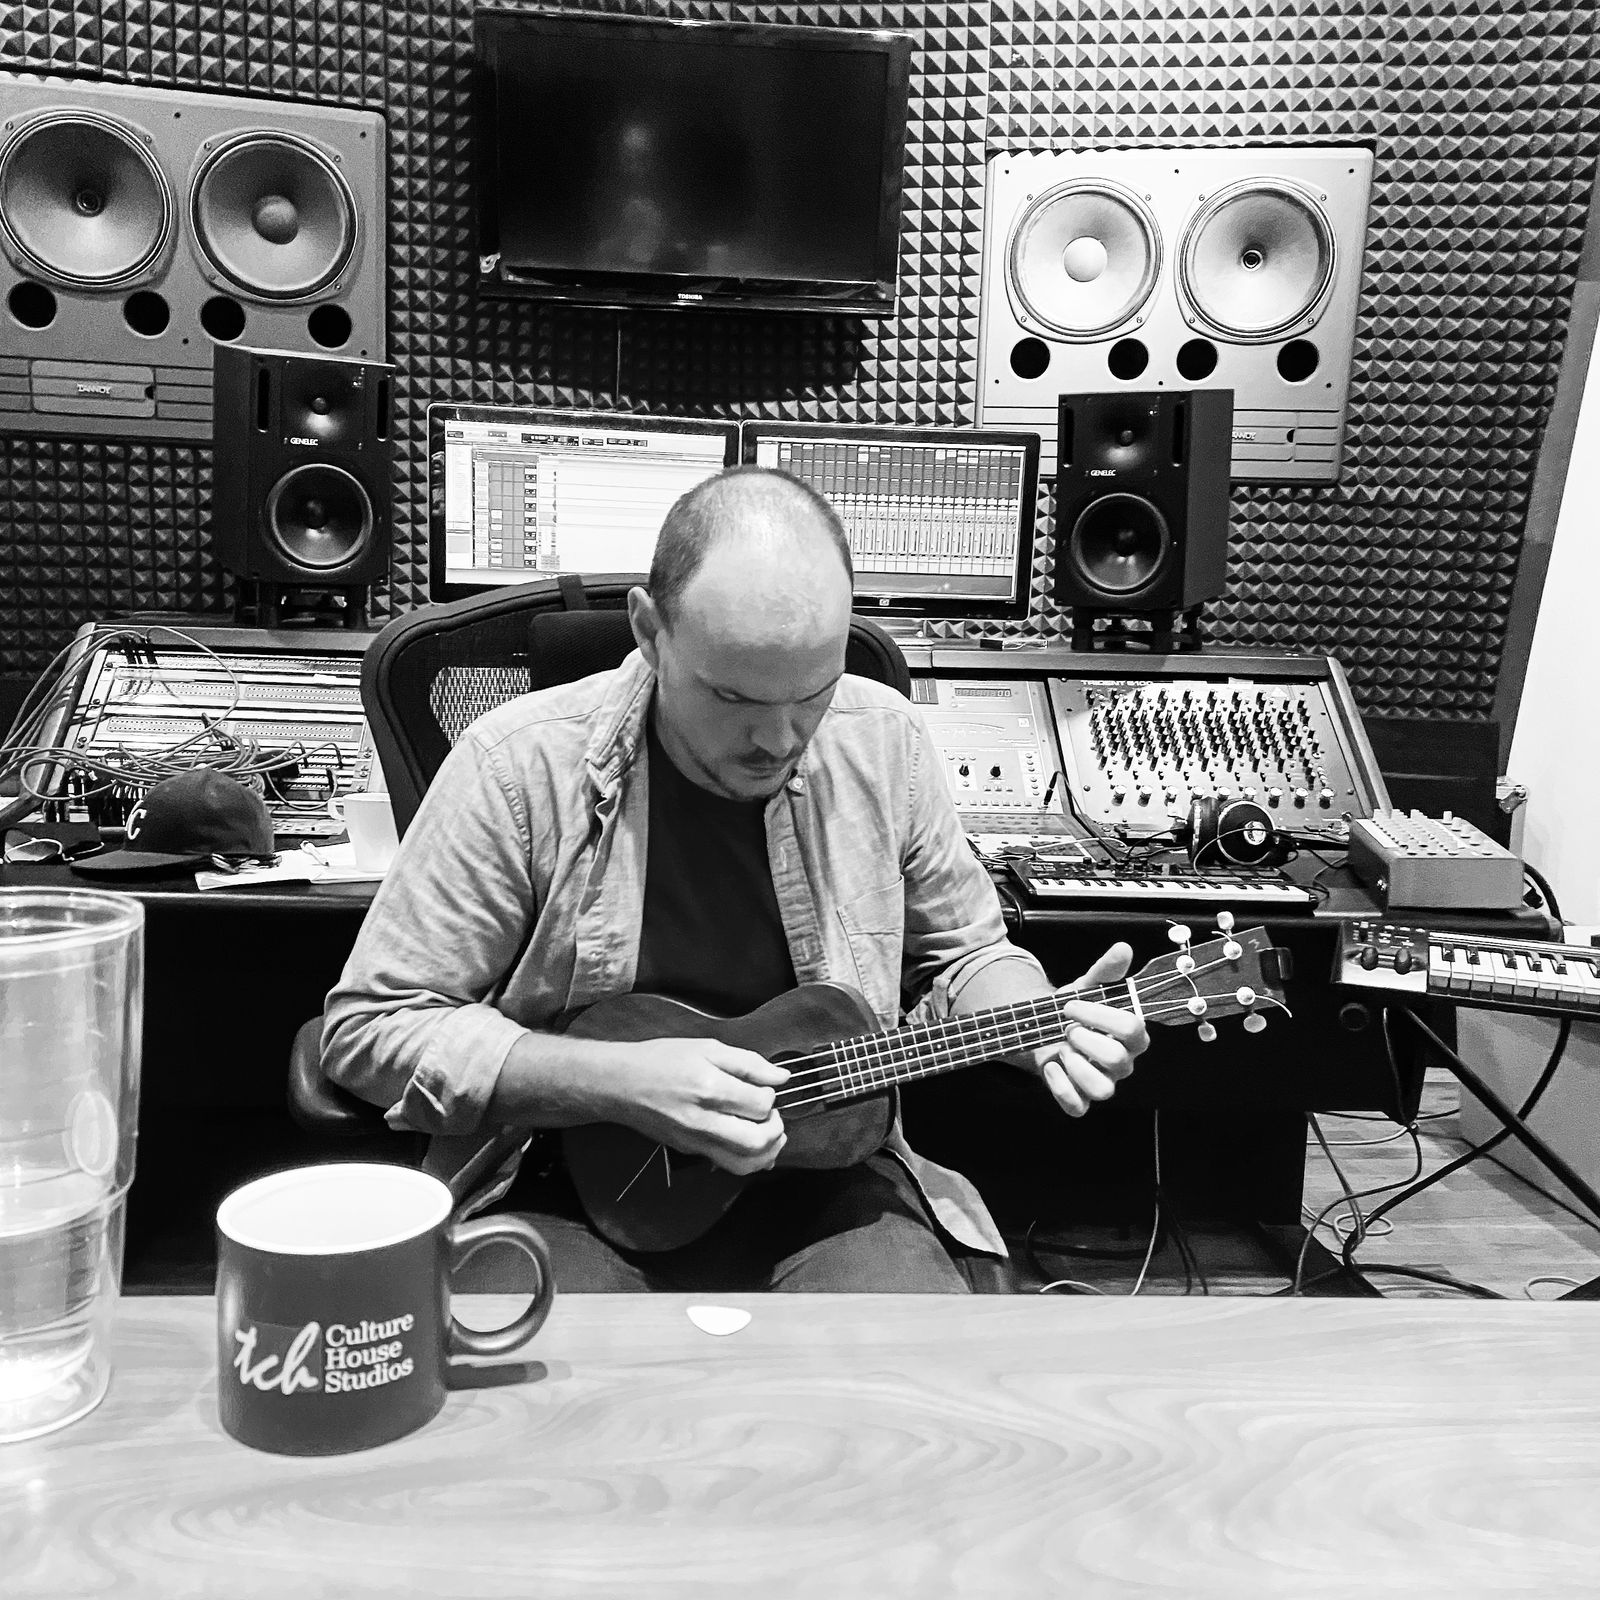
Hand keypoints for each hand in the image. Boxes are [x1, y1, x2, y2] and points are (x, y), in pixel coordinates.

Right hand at [613, 1037, 788, 1174]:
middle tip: (773, 1115)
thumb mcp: (706, 1048)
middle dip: (776, 1129)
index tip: (765, 1088)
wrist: (621, 1084)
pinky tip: (752, 1145)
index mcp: (709, 1088)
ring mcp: (695, 1141)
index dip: (771, 1096)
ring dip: (767, 1151)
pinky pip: (728, 1165)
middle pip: (757, 1141)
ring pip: (744, 1163)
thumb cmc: (660, 1061)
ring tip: (770, 1134)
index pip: (759, 1104)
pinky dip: (748, 1160)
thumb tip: (780, 1076)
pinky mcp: (690, 1151)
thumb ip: (748, 1063)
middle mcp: (703, 1120)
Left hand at [1021, 943, 1149, 1117]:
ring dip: (1077, 1067)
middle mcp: (1122, 1062)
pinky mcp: (1080, 1098)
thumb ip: (1106, 970)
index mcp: (1131, 1034)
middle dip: (1086, 1041)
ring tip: (1063, 1049)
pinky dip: (1060, 1086)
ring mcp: (1102, 1082)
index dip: (1099, 1016)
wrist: (1048, 1029)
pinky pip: (1077, 1107)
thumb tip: (1123, 949)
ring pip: (1103, 1090)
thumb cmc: (1075, 1011)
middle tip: (1068, 1029)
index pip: (1132, 1028)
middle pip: (1119, 1061)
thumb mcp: (1087, 987)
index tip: (1071, 1004)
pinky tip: (1050, 1066)